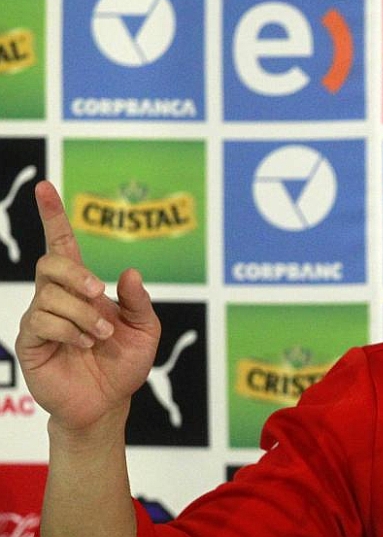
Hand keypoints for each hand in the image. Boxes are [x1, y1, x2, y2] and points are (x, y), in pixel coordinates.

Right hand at [15, 181, 160, 432]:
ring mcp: (40, 318)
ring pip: (52, 296)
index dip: (53, 216)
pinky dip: (70, 330)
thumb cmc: (124, 364)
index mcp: (82, 288)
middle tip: (99, 294)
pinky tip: (83, 345)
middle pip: (50, 263)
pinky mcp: (30, 342)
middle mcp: (57, 297)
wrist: (108, 402)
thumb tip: (129, 272)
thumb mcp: (146, 330)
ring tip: (100, 336)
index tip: (45, 187)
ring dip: (84, 314)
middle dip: (76, 274)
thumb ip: (139, 301)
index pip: (63, 245)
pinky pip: (43, 321)